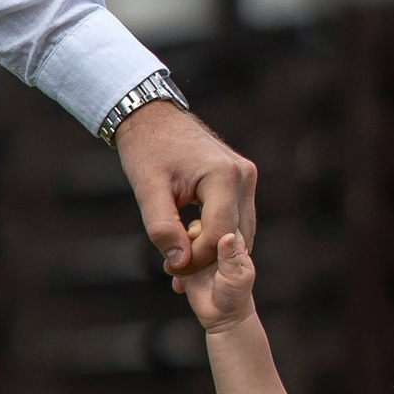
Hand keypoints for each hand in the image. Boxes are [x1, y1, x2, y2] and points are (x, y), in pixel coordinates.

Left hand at [115, 103, 257, 284]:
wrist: (152, 117)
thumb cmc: (147, 148)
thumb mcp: (147, 189)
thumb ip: (162, 228)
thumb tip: (179, 261)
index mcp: (224, 176)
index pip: (219, 235)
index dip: (197, 259)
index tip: (171, 268)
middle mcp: (244, 176)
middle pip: (235, 236)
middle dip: (207, 259)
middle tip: (177, 276)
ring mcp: (246, 178)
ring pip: (240, 231)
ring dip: (214, 252)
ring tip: (182, 263)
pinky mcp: (241, 181)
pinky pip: (235, 220)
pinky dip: (217, 238)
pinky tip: (192, 248)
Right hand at [179, 225, 259, 333]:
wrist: (222, 315)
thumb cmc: (236, 295)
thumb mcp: (237, 276)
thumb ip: (231, 256)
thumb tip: (228, 235)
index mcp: (230, 239)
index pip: (220, 221)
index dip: (210, 224)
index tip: (200, 233)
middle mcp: (212, 242)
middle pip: (198, 226)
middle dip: (192, 234)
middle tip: (190, 241)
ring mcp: (196, 251)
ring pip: (183, 239)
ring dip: (179, 249)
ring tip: (184, 263)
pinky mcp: (183, 263)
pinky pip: (172, 258)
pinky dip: (172, 265)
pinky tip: (179, 279)